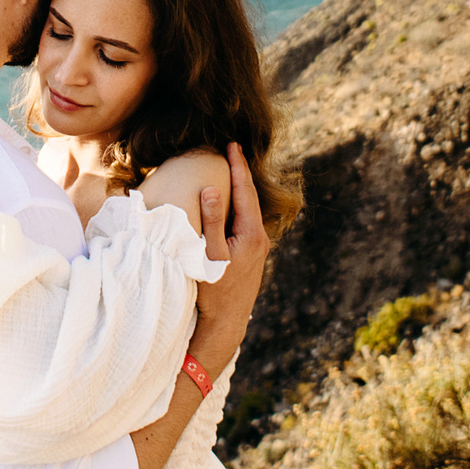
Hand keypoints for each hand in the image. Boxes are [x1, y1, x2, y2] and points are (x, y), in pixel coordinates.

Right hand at [191, 143, 268, 364]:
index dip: (238, 166)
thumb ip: (211, 221)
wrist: (227, 323)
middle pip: (251, 198)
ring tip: (230, 171)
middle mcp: (260, 239)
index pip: (245, 191)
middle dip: (241, 174)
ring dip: (240, 191)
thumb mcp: (209, 254)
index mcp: (252, 234)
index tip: (232, 145)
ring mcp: (259, 249)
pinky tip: (230, 204)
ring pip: (250, 211)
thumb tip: (211, 189)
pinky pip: (247, 222)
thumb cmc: (214, 291)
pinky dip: (239, 207)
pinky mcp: (253, 257)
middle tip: (231, 151)